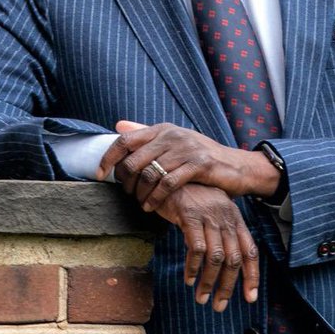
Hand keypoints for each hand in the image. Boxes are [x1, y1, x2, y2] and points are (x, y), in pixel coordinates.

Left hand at [98, 121, 279, 210]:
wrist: (236, 166)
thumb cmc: (200, 157)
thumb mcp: (174, 141)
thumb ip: (146, 134)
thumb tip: (118, 126)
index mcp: (162, 129)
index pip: (125, 139)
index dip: (108, 157)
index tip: (98, 175)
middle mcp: (172, 135)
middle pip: (135, 160)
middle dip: (125, 182)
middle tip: (127, 195)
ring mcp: (186, 149)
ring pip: (150, 173)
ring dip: (140, 194)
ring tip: (141, 204)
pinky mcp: (199, 164)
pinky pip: (169, 184)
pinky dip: (156, 198)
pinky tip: (152, 207)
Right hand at [151, 182, 259, 311]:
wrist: (168, 173)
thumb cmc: (189, 196)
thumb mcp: (210, 212)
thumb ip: (219, 232)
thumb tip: (225, 264)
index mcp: (234, 216)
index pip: (249, 249)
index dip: (252, 275)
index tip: (249, 298)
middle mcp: (225, 215)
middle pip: (234, 258)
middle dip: (228, 286)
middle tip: (219, 306)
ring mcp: (208, 214)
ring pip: (216, 257)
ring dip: (209, 282)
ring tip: (201, 297)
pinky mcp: (190, 214)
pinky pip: (196, 248)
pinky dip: (193, 268)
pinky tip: (188, 279)